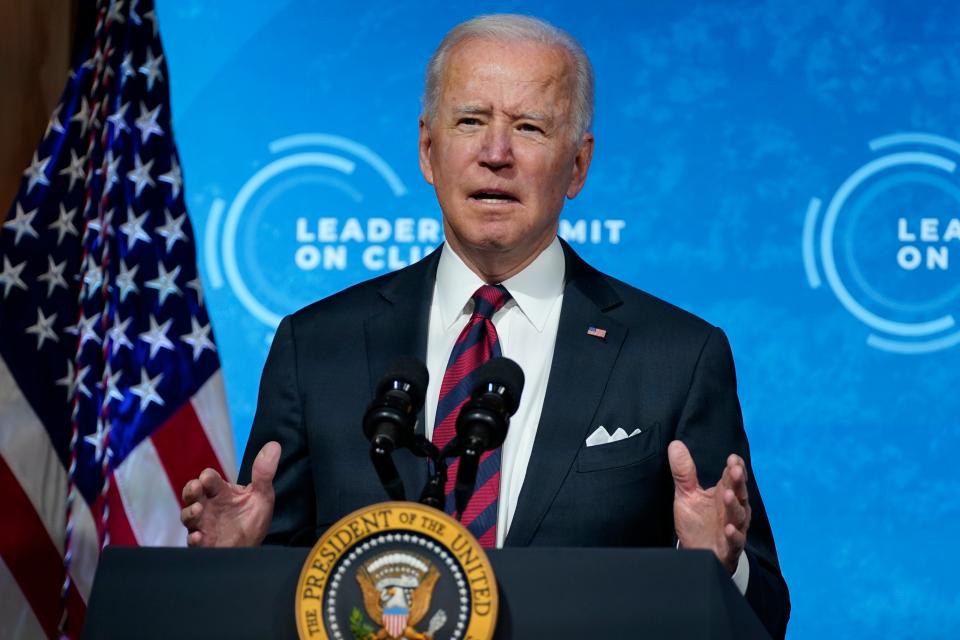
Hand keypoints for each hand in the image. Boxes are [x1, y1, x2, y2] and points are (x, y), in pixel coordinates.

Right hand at [180, 442, 280, 546]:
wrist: (250, 551)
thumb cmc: (253, 521)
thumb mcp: (262, 496)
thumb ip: (264, 472)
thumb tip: (274, 445)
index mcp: (221, 493)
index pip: (209, 479)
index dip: (207, 477)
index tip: (207, 479)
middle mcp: (208, 506)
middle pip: (192, 494)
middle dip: (191, 490)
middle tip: (196, 488)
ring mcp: (203, 524)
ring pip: (187, 515)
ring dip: (190, 512)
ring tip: (198, 510)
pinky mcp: (203, 543)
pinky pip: (192, 541)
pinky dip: (193, 538)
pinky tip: (198, 536)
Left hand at [668, 440, 750, 574]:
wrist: (698, 554)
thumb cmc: (697, 523)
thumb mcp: (687, 495)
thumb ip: (684, 472)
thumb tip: (676, 444)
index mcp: (724, 494)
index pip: (732, 478)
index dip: (735, 468)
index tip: (733, 458)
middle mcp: (732, 510)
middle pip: (739, 493)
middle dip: (738, 482)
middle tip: (735, 470)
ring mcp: (733, 528)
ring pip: (738, 516)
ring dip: (735, 506)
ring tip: (728, 495)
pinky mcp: (729, 547)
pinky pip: (735, 541)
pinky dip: (734, 535)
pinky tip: (729, 528)